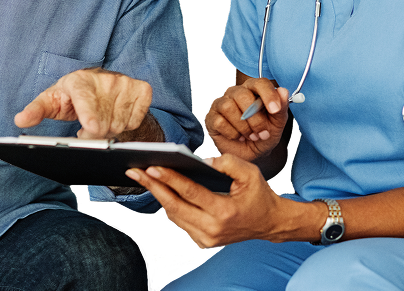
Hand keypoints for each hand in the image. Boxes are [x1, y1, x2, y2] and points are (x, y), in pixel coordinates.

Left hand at [14, 67, 152, 138]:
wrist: (98, 83)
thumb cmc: (71, 95)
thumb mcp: (51, 101)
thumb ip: (36, 110)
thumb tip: (20, 120)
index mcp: (78, 80)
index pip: (84, 98)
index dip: (89, 114)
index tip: (91, 128)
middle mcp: (105, 79)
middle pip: (103, 121)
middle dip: (94, 133)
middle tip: (86, 129)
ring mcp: (125, 83)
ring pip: (120, 124)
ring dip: (110, 130)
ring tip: (100, 120)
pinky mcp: (142, 89)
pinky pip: (136, 120)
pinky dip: (127, 124)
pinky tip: (116, 115)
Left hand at [125, 154, 287, 248]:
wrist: (269, 223)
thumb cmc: (259, 195)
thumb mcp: (250, 172)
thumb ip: (227, 163)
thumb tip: (201, 161)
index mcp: (224, 212)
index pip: (190, 193)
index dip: (170, 179)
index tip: (152, 167)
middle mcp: (212, 229)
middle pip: (174, 206)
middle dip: (153, 187)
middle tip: (135, 171)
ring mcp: (205, 238)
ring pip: (174, 215)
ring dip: (158, 195)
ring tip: (142, 177)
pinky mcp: (202, 241)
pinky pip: (180, 221)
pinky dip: (170, 204)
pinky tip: (160, 189)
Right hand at [204, 78, 288, 161]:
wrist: (253, 154)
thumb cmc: (264, 134)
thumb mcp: (277, 124)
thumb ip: (281, 107)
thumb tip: (283, 91)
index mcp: (253, 89)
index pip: (259, 83)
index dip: (268, 95)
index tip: (275, 110)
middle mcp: (235, 93)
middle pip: (242, 95)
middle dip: (255, 118)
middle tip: (262, 133)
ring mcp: (221, 104)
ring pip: (228, 107)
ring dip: (243, 126)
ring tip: (251, 136)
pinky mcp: (211, 118)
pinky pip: (219, 121)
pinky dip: (232, 133)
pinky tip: (238, 137)